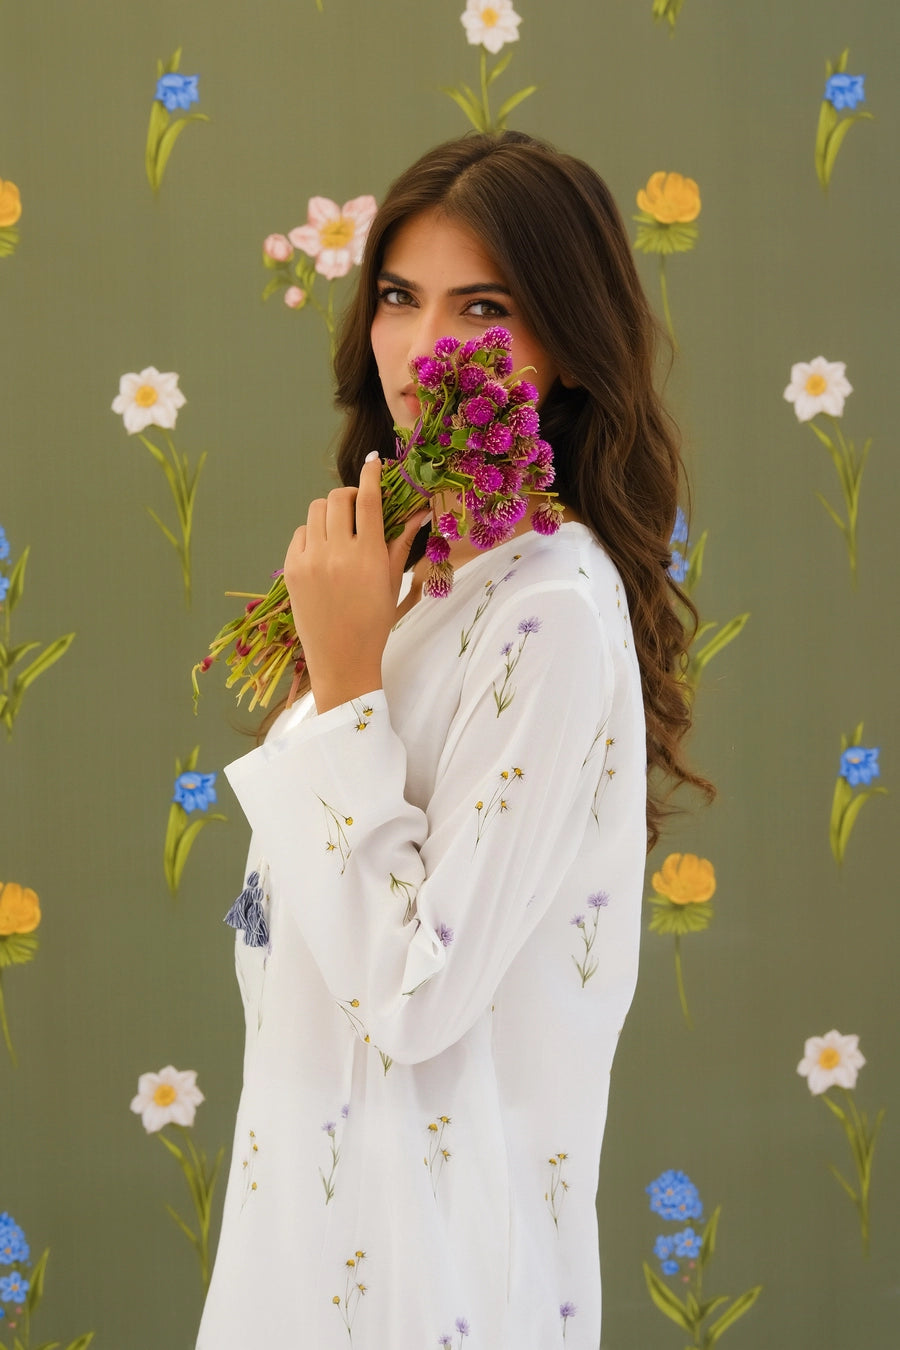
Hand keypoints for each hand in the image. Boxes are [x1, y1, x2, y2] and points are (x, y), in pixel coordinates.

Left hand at [284, 454, 428, 713]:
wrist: (342, 659)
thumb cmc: (375, 622)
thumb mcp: (393, 581)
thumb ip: (402, 541)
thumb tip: (421, 510)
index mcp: (367, 555)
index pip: (368, 500)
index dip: (371, 475)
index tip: (374, 463)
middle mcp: (336, 552)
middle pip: (337, 499)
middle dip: (349, 497)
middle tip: (358, 509)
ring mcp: (310, 560)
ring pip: (315, 511)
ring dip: (329, 512)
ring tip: (339, 530)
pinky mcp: (290, 569)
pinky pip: (299, 534)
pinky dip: (312, 534)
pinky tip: (323, 551)